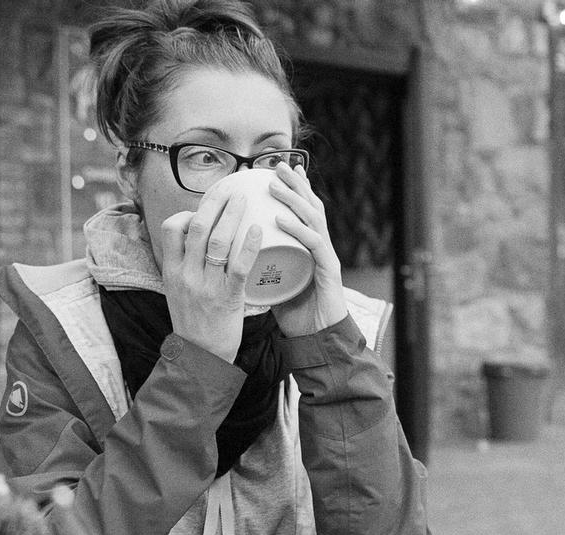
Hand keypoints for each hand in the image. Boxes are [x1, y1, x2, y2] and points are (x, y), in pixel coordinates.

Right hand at [160, 188, 261, 362]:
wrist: (201, 359)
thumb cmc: (194, 322)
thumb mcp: (177, 290)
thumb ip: (184, 265)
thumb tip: (198, 236)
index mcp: (172, 271)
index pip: (172, 228)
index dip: (189, 212)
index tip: (205, 207)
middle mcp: (186, 275)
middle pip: (198, 227)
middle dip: (215, 202)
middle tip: (232, 188)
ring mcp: (206, 286)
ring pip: (219, 241)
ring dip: (233, 215)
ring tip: (246, 199)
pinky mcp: (228, 298)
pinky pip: (239, 265)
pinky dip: (249, 244)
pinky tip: (259, 229)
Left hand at [267, 162, 347, 336]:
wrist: (317, 340)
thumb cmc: (296, 313)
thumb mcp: (274, 283)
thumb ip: (262, 267)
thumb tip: (235, 255)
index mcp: (309, 248)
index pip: (303, 210)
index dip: (294, 188)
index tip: (278, 169)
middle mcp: (320, 247)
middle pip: (310, 206)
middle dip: (295, 183)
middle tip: (278, 165)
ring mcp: (326, 257)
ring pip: (313, 219)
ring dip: (294, 199)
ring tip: (275, 185)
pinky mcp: (328, 272)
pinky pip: (313, 245)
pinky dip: (296, 229)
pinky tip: (280, 219)